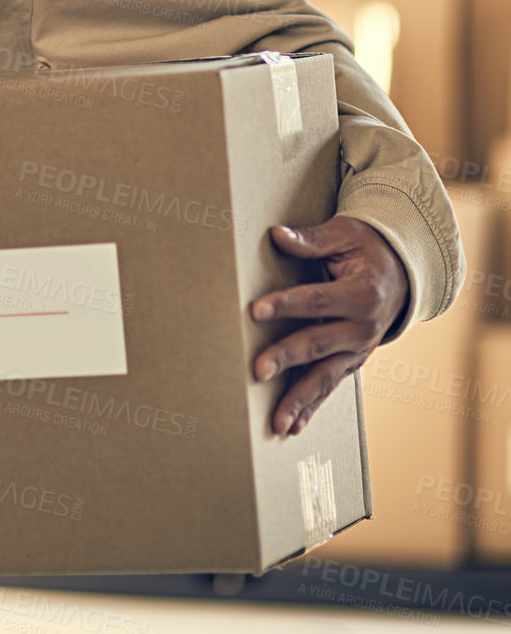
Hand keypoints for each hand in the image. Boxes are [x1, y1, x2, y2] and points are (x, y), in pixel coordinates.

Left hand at [249, 215, 408, 437]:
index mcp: (362, 293)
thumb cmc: (368, 249)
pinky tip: (293, 426)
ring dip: (299, 399)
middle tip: (257, 370)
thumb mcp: (345, 234)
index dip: (286, 305)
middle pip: (318, 343)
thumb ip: (311, 240)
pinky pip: (331, 385)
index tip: (256, 311)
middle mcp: (364, 328)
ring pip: (325, 376)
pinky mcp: (353, 361)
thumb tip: (277, 235)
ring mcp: (360, 349)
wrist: (403, 274)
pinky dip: (312, 407)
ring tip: (276, 422)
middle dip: (286, 357)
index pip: (317, 300)